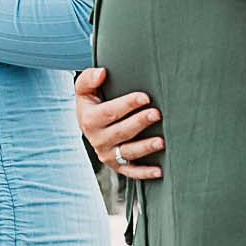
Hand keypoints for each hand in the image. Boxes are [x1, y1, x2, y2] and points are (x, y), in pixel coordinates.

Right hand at [75, 65, 161, 179]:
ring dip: (145, 147)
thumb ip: (89, 78)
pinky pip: (131, 172)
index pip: (110, 112)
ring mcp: (108, 154)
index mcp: (89, 120)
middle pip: (121, 132)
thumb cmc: (92, 103)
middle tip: (156, 114)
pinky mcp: (117, 165)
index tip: (145, 97)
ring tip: (161, 141)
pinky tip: (160, 171)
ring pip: (128, 152)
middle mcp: (98, 140)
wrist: (88, 124)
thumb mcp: (84, 89)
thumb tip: (102, 73)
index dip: (128, 104)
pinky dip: (145, 173)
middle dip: (139, 123)